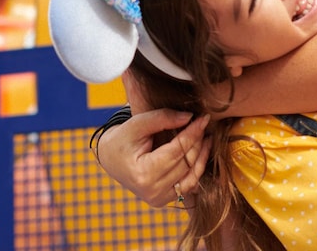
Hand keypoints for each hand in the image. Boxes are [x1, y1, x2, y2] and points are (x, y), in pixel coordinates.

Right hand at [95, 73, 210, 207]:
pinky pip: (187, 185)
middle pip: (185, 163)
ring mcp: (158, 198)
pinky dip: (196, 169)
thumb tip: (190, 117)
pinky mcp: (163, 200)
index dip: (192, 133)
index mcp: (143, 173)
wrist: (110, 159)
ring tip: (206, 138)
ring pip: (191, 176)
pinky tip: (201, 153)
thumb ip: (162, 118)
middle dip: (198, 142)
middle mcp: (152, 191)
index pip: (177, 151)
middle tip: (204, 124)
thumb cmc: (121, 139)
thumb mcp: (137, 124)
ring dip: (202, 156)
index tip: (204, 118)